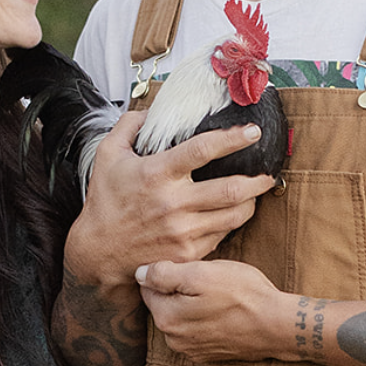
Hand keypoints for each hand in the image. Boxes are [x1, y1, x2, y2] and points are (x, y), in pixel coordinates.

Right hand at [65, 111, 276, 288]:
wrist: (98, 253)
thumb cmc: (104, 203)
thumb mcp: (106, 155)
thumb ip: (128, 127)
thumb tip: (150, 111)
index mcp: (157, 174)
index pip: (203, 150)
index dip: (233, 138)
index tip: (252, 131)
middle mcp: (173, 203)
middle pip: (231, 188)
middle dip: (257, 179)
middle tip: (268, 173)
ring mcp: (183, 231)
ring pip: (234, 215)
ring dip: (251, 202)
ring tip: (254, 193)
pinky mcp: (188, 252)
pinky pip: (222, 235)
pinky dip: (232, 222)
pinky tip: (232, 214)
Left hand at [137, 259, 288, 362]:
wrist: (277, 326)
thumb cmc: (242, 294)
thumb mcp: (201, 273)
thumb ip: (163, 274)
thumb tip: (139, 274)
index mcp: (165, 318)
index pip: (149, 286)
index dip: (169, 272)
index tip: (191, 268)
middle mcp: (172, 339)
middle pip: (164, 303)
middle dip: (179, 290)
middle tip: (208, 281)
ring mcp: (190, 350)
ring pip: (180, 316)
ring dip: (192, 305)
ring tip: (218, 297)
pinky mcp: (207, 355)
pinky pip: (196, 330)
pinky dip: (204, 320)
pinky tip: (223, 312)